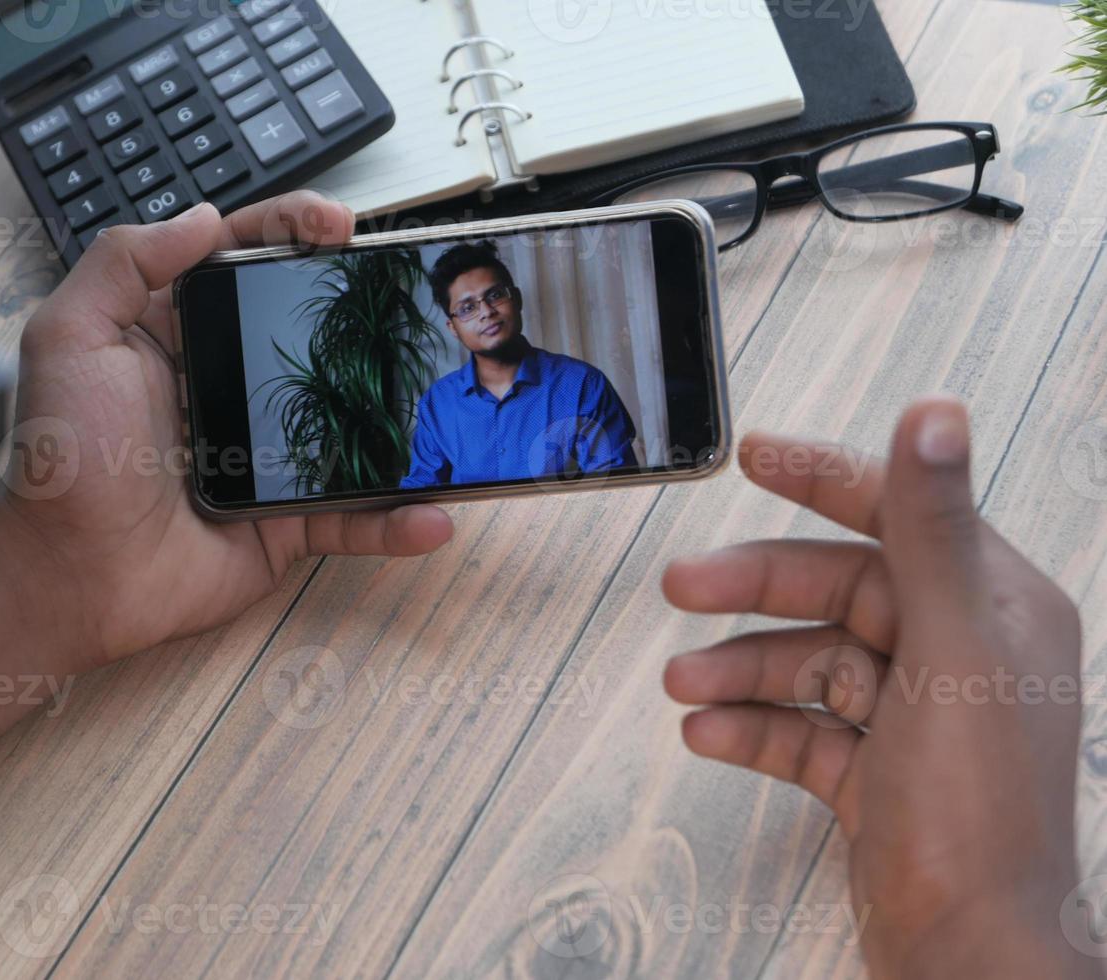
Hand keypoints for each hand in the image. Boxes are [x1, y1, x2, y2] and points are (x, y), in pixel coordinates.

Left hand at [1, 194, 453, 668]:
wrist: (69, 576)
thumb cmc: (61, 461)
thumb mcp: (67, 338)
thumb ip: (122, 263)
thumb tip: (203, 216)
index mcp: (176, 334)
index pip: (243, 261)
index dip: (292, 231)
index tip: (336, 224)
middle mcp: (225, 384)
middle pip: (307, 327)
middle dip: (361, 303)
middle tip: (404, 287)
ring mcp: (263, 452)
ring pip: (348, 419)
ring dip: (400, 408)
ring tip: (443, 387)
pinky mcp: (283, 520)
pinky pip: (350, 517)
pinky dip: (394, 522)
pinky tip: (433, 514)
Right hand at [661, 399, 1090, 978]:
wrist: (967, 953)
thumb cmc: (978, 815)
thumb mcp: (951, 650)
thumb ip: (931, 530)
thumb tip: (934, 417)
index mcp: (992, 606)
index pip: (899, 514)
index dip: (826, 477)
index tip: (757, 454)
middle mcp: (956, 652)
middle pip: (836, 590)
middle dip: (753, 589)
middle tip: (681, 585)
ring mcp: (913, 716)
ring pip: (808, 663)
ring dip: (738, 667)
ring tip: (682, 684)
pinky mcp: (876, 773)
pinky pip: (800, 729)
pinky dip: (751, 726)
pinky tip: (707, 732)